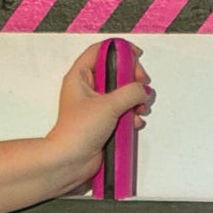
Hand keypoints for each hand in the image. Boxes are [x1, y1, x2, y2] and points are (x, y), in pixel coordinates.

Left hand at [47, 41, 153, 189]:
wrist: (69, 162)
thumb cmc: (77, 132)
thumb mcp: (109, 104)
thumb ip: (131, 92)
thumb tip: (143, 90)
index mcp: (80, 77)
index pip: (100, 51)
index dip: (120, 50)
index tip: (136, 55)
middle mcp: (87, 90)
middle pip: (115, 72)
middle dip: (132, 79)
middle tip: (141, 85)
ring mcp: (95, 107)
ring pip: (121, 94)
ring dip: (134, 100)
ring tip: (139, 108)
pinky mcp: (102, 123)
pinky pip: (121, 112)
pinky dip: (130, 116)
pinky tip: (133, 122)